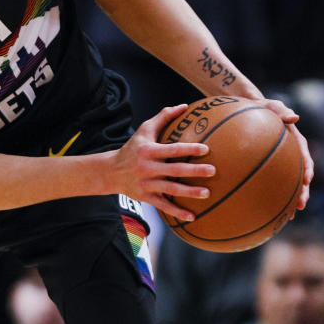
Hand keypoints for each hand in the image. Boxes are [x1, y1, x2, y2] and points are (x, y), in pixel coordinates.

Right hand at [109, 104, 214, 221]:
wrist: (111, 171)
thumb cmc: (133, 148)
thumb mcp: (144, 131)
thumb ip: (163, 118)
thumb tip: (184, 106)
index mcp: (148, 151)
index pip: (170, 149)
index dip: (188, 149)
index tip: (206, 149)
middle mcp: (146, 168)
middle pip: (173, 170)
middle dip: (193, 171)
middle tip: (213, 171)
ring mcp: (146, 184)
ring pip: (170, 189)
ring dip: (189, 192)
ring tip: (207, 193)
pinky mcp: (145, 197)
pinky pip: (163, 206)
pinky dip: (177, 212)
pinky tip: (192, 216)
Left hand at [257, 98, 313, 211]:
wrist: (246, 110)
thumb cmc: (260, 106)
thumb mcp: (270, 105)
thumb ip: (280, 110)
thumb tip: (294, 117)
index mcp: (295, 142)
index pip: (304, 157)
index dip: (306, 170)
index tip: (306, 180)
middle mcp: (289, 155)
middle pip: (298, 177)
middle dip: (301, 192)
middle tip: (299, 205)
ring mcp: (277, 163)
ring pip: (284, 184)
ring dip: (287, 199)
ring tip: (287, 215)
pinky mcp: (263, 166)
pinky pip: (266, 182)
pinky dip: (266, 194)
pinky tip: (260, 207)